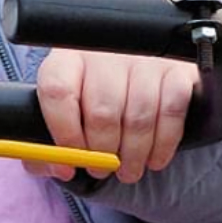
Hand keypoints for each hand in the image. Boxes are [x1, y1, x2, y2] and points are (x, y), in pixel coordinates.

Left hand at [31, 49, 200, 183]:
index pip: (58, 91)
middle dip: (102, 152)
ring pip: (138, 117)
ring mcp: (144, 58)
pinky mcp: (176, 69)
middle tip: (101, 170)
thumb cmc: (90, 102)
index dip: (64, 132)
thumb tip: (59, 167)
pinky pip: (171, 113)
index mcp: (67, 58)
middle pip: (102, 111)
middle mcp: (105, 52)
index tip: (70, 160)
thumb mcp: (61, 116)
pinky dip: (163, 144)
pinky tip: (154, 159)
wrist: (136, 74)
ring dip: (134, 155)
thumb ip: (45, 147)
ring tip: (128, 171)